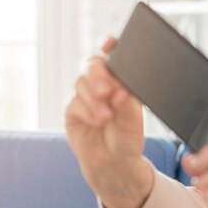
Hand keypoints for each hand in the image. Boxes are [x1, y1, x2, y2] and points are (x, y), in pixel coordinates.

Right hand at [65, 37, 152, 207]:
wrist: (115, 163)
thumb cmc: (128, 138)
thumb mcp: (135, 122)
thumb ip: (129, 105)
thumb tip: (121, 90)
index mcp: (121, 80)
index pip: (114, 56)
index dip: (110, 45)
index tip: (109, 44)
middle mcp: (102, 83)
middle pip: (93, 65)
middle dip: (98, 75)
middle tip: (107, 90)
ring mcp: (85, 95)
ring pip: (81, 82)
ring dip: (94, 99)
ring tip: (107, 117)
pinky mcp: (72, 110)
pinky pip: (74, 103)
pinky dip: (86, 112)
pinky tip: (97, 122)